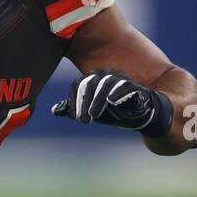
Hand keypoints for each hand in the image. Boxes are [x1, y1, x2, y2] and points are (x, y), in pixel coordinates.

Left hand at [52, 71, 172, 134]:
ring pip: (106, 83)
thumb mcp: (93, 112)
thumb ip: (76, 110)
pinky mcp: (135, 87)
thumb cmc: (116, 112)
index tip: (75, 117)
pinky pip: (126, 86)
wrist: (142, 115)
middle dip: (85, 101)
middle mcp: (107, 76)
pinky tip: (111, 101)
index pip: (80, 84)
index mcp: (95, 80)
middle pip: (91, 82)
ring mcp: (122, 80)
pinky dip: (118, 93)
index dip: (76, 100)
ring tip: (94, 115)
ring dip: (98, 100)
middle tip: (83, 120)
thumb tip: (54, 110)